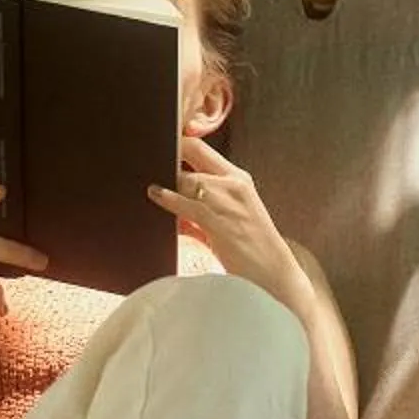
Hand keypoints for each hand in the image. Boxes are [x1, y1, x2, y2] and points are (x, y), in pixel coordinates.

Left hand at [148, 141, 305, 310]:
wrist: (273, 276)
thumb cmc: (250, 251)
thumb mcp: (228, 218)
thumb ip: (200, 206)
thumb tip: (168, 199)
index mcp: (238, 179)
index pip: (200, 147)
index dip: (176, 142)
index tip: (157, 145)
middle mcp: (235, 184)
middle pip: (192, 154)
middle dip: (167, 157)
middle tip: (145, 161)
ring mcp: (229, 202)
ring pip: (187, 179)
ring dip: (167, 180)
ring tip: (149, 184)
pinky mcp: (222, 222)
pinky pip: (189, 204)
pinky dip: (169, 198)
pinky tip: (156, 195)